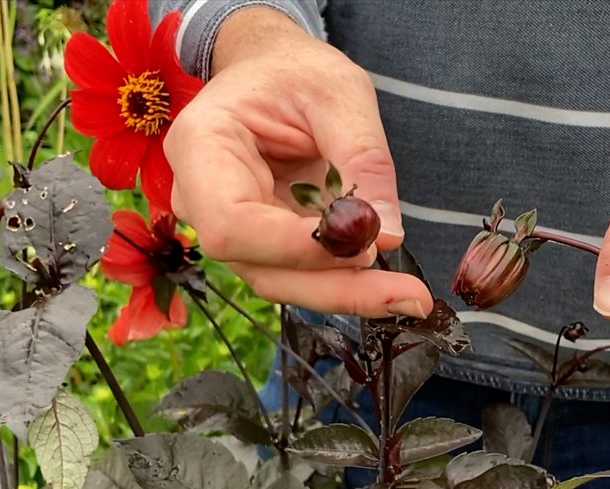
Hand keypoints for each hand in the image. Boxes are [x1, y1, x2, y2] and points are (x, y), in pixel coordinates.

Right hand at [163, 7, 431, 318]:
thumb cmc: (296, 72)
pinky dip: (343, 282)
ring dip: (345, 292)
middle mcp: (200, 197)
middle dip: (335, 286)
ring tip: (409, 293)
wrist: (273, 72)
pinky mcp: (259, 242)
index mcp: (202, 146)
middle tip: (409, 295)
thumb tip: (388, 232)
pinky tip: (390, 285)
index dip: (292, 246)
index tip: (361, 247)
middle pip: (258, 267)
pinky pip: (297, 273)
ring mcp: (227, 225)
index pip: (232, 223)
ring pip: (280, 280)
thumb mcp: (342, 95)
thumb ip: (365, 159)